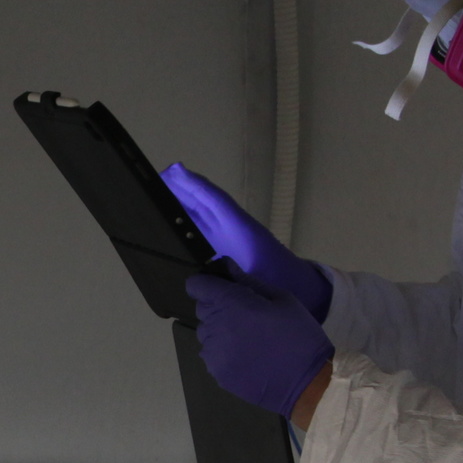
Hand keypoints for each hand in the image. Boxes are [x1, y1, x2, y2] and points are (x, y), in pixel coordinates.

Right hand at [162, 164, 331, 320]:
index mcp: (243, 231)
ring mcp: (229, 237)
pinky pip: (203, 228)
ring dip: (182, 201)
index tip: (175, 172)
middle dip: (183, 188)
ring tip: (159, 192)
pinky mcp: (227, 248)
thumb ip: (236, 277)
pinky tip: (173, 221)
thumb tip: (206, 277)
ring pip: (203, 213)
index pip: (216, 202)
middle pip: (205, 203)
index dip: (195, 187)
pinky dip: (187, 220)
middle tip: (158, 177)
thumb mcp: (259, 280)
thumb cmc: (283, 282)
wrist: (303, 290)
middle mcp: (233, 228)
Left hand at [186, 267, 334, 420]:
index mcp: (230, 303)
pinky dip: (223, 352)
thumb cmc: (298, 335)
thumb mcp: (281, 299)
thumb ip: (248, 281)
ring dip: (220, 330)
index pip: (196, 284)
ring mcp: (212, 352)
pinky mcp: (215, 372)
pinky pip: (211, 354)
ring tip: (248, 339)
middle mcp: (214, 325)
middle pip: (202, 308)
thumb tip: (226, 266)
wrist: (306, 383)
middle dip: (218, 306)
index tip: (223, 288)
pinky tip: (246, 357)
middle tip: (246, 315)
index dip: (207, 283)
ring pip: (206, 332)